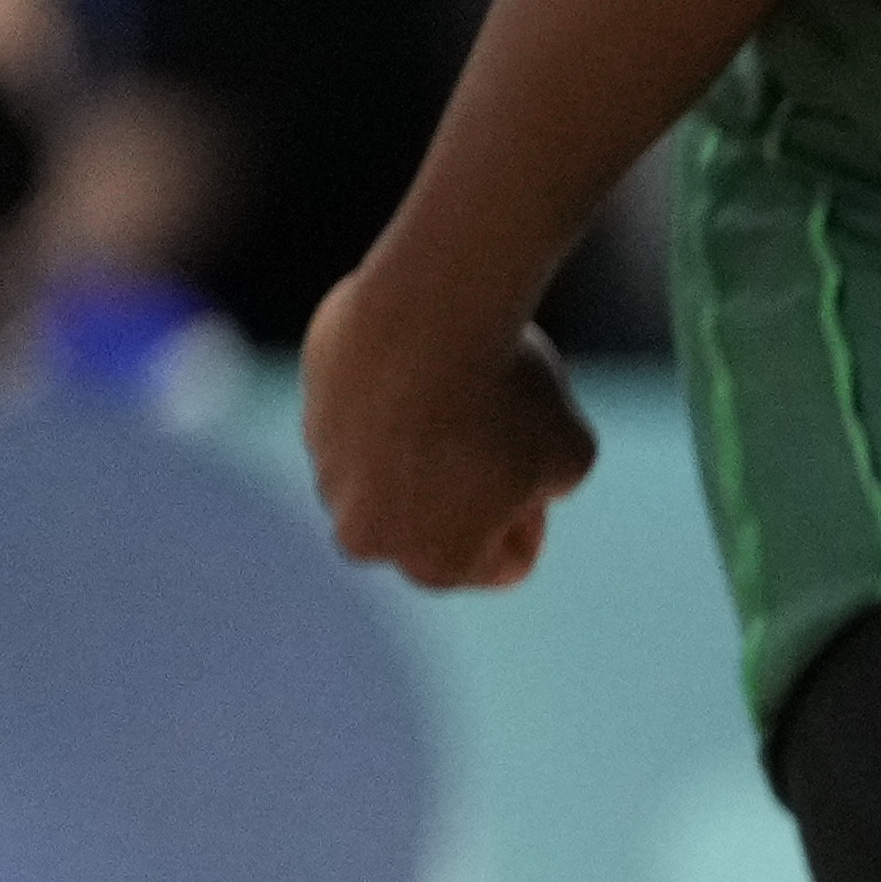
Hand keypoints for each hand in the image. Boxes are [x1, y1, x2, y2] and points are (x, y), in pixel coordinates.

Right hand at [299, 280, 596, 587]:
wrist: (429, 315)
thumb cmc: (511, 397)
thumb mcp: (570, 456)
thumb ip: (543, 487)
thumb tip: (500, 480)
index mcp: (435, 566)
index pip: (503, 563)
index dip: (531, 513)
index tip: (538, 470)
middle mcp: (367, 536)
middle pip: (440, 526)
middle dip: (472, 491)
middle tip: (503, 430)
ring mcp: (327, 473)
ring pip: (397, 471)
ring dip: (428, 443)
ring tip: (460, 390)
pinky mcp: (310, 413)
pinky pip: (369, 417)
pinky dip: (396, 399)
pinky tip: (421, 363)